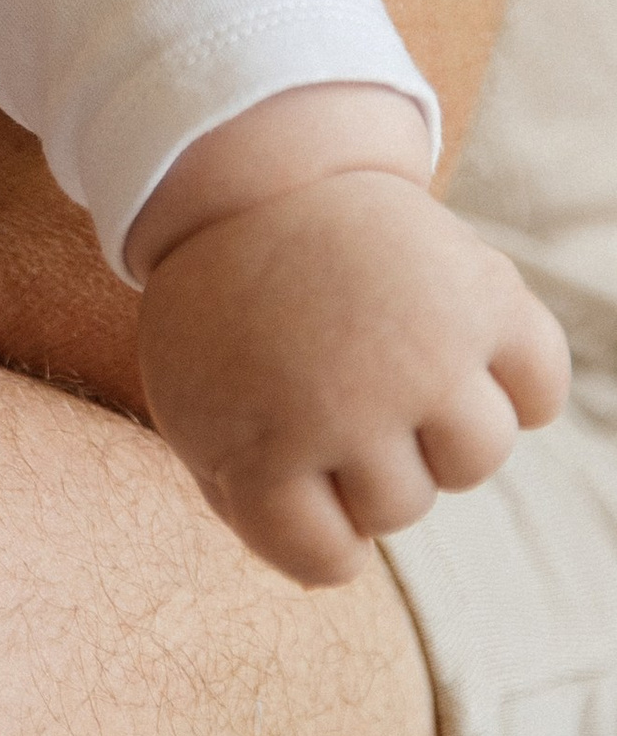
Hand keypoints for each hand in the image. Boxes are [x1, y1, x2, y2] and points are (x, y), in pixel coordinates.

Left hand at [137, 171, 570, 587]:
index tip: (292, 467)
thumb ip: (249, 497)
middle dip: (365, 457)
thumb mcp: (194, 403)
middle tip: (329, 376)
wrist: (253, 177)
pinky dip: (518, 381)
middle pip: (400, 505)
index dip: (313, 522)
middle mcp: (348, 407)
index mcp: (260, 443)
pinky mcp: (483, 296)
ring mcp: (424, 353)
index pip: (324, 558)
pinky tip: (464, 349)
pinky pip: (540, 389)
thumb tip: (343, 558)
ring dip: (437, 423)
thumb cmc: (227, 308)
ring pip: (475, 457)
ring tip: (394, 362)